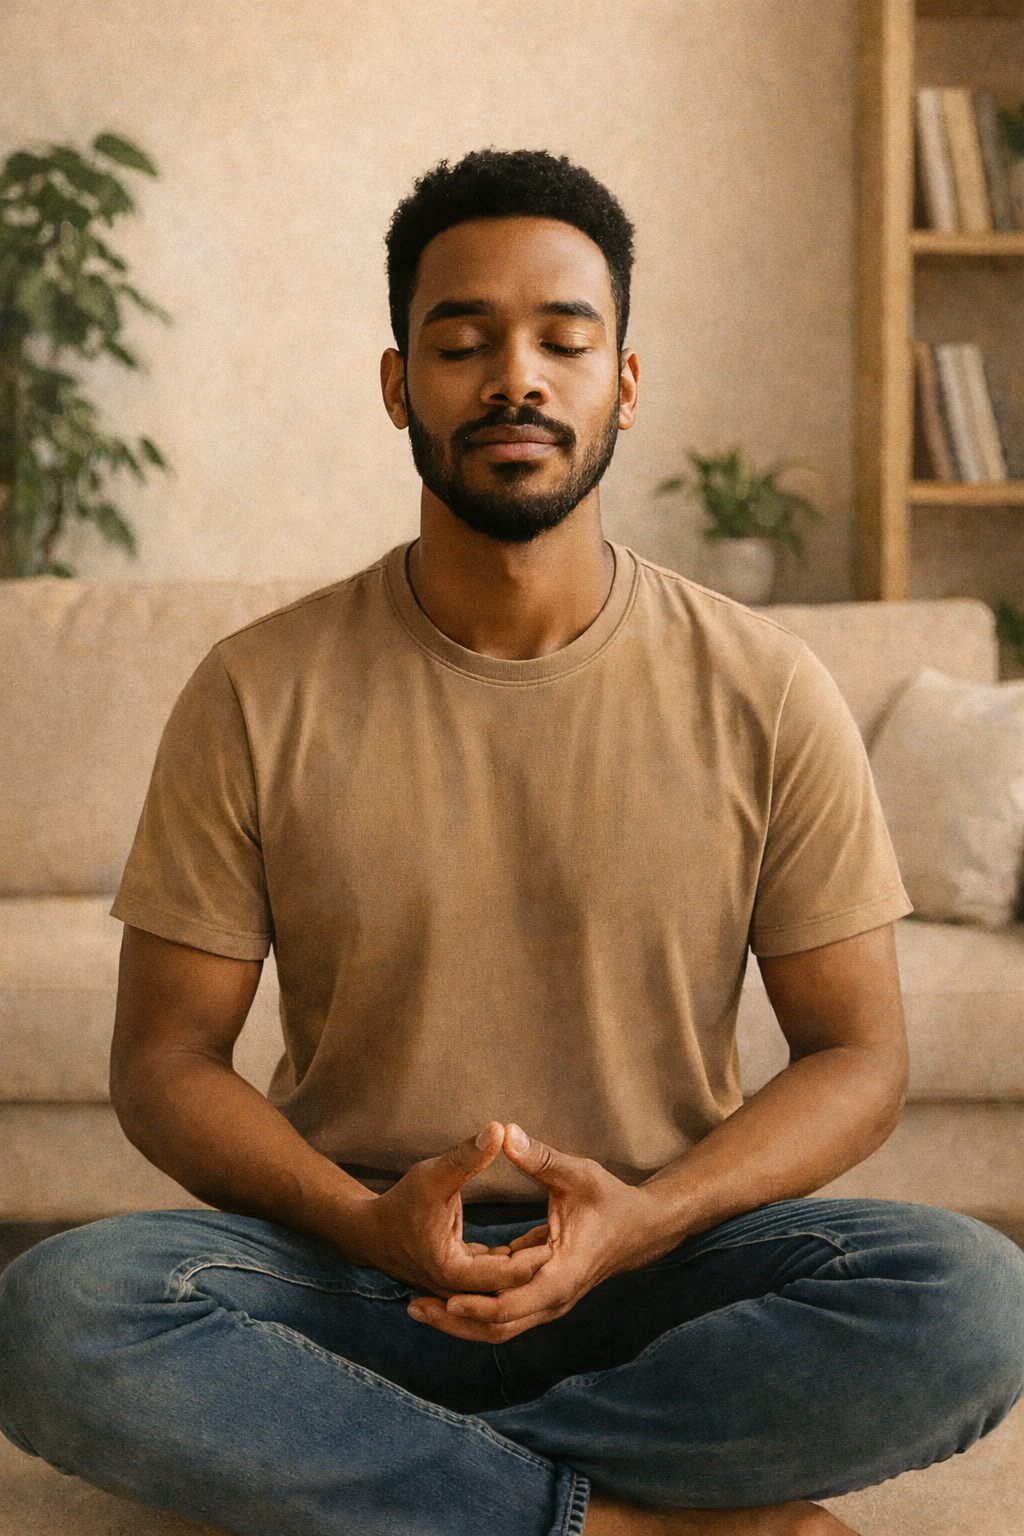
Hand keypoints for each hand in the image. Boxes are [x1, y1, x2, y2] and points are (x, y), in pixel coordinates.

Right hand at [338, 1121, 551, 1298]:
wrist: (367, 1232)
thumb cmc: (399, 1202)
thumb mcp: (433, 1175)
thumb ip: (467, 1156)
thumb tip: (500, 1129)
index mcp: (453, 1272)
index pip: (504, 1276)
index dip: (533, 1259)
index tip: (560, 1238)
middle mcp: (457, 1291)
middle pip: (507, 1291)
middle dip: (536, 1269)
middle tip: (568, 1244)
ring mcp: (457, 1293)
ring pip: (501, 1291)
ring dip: (526, 1271)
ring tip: (558, 1244)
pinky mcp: (459, 1285)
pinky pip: (491, 1284)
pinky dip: (511, 1269)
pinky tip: (535, 1247)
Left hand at [407, 1124, 676, 1340]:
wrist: (641, 1229)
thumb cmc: (611, 1199)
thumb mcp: (577, 1174)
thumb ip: (539, 1157)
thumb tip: (503, 1132)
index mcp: (563, 1271)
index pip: (516, 1302)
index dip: (480, 1303)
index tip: (445, 1298)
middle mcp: (555, 1297)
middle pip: (500, 1325)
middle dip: (456, 1321)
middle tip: (413, 1309)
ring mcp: (550, 1302)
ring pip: (500, 1327)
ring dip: (461, 1321)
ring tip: (419, 1310)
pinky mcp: (542, 1297)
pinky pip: (505, 1315)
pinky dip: (475, 1310)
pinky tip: (443, 1299)